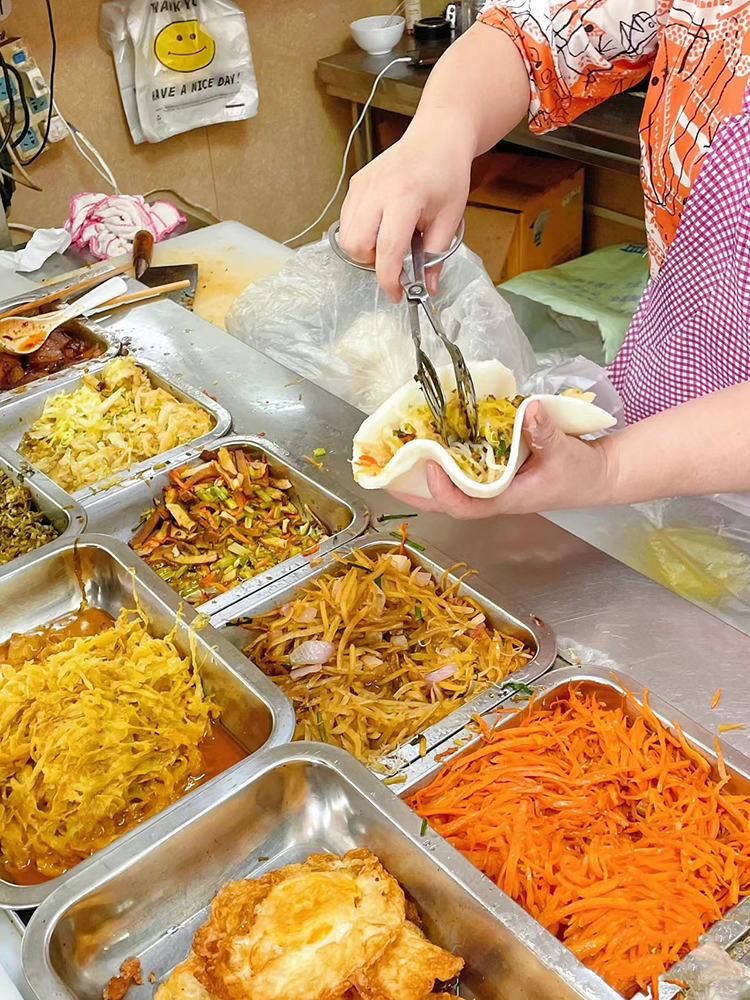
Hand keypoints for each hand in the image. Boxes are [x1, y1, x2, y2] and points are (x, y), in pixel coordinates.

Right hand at [338, 124, 472, 301]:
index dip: (390, 280)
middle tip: (394, 258)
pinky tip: (381, 225)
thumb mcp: (450, 218)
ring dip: (365, 249)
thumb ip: (437, 255)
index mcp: (405, 197)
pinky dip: (360, 233)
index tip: (398, 294)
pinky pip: (347, 221)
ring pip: (346, 235)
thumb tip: (428, 287)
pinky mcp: (356, 184)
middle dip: (372, 262)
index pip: (387, 250)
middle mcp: (377, 190)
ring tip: (389, 239)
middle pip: (355, 245)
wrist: (437, 136)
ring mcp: (362, 185)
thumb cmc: (447, 173)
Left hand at [391, 402, 616, 517]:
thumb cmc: (580, 472)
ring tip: (396, 457)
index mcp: (506, 499)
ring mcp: (492, 485)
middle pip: (446, 501)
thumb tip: (529, 408)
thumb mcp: (565, 452)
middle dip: (416, 489)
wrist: (597, 475)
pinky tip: (428, 442)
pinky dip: (444, 458)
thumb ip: (545, 431)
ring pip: (451, 486)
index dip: (444, 491)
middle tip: (387, 472)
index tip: (431, 465)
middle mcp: (493, 496)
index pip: (465, 506)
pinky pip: (463, 470)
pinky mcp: (495, 471)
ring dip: (424, 474)